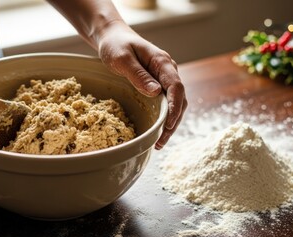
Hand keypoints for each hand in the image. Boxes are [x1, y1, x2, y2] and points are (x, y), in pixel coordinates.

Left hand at [97, 21, 187, 148]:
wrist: (113, 37)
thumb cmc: (116, 46)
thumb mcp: (122, 59)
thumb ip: (138, 75)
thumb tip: (156, 92)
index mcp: (162, 63)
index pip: (176, 87)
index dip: (174, 107)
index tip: (168, 125)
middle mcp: (167, 71)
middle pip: (179, 99)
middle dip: (173, 122)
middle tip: (160, 142)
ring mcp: (163, 78)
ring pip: (174, 103)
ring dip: (170, 123)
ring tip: (159, 142)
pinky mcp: (157, 84)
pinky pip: (165, 102)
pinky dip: (163, 117)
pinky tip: (156, 130)